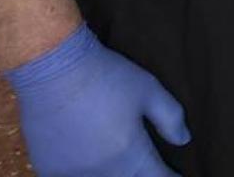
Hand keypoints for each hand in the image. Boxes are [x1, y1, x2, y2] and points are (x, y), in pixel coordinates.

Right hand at [4, 24, 188, 176]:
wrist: (52, 68)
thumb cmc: (104, 76)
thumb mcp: (148, 90)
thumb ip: (170, 118)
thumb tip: (184, 140)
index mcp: (131, 156)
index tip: (176, 175)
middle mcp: (102, 172)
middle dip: (142, 176)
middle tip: (146, 167)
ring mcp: (73, 174)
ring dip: (115, 175)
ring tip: (120, 163)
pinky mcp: (49, 169)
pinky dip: (85, 173)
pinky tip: (89, 163)